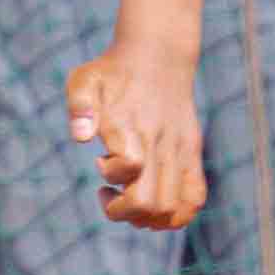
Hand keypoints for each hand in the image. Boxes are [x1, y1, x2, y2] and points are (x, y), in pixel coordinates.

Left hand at [64, 39, 208, 230]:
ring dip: (145, 218)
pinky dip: (175, 215)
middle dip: (122, 211)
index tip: (100, 161)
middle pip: (150, 202)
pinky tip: (154, 204)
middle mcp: (160, 143)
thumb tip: (81, 137)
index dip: (111, 174)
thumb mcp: (84, 79)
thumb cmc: (112, 71)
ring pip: (172, 208)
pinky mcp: (192, 154)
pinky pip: (195, 198)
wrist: (158, 56)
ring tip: (128, 199)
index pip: (130, 166)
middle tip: (107, 194)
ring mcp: (180, 151)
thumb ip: (79, 106)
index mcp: (132, 127)